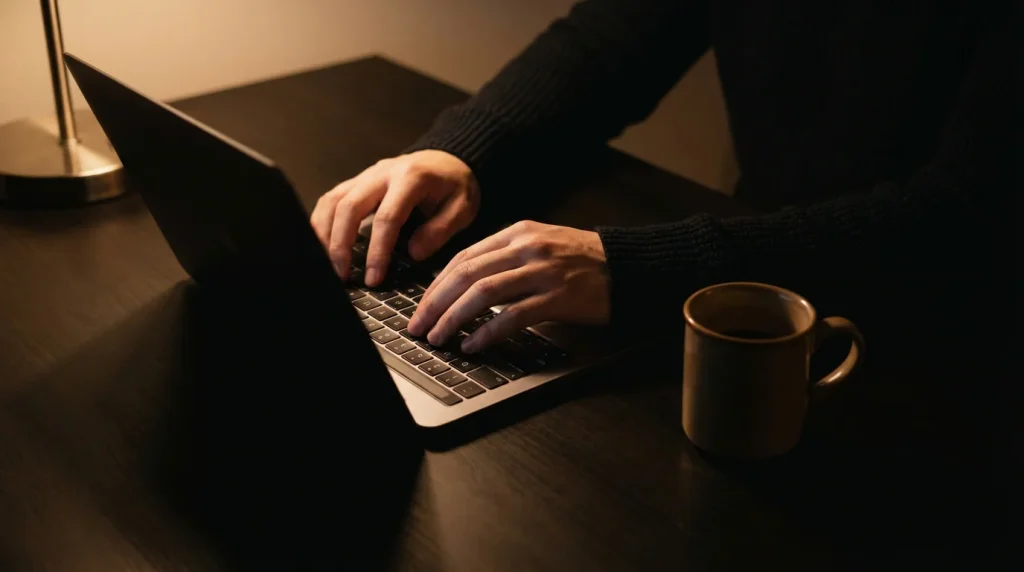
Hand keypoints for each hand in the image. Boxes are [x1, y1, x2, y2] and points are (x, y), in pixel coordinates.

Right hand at [310, 150, 479, 285]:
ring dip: (324, 234)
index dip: (377, 251)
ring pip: (333, 201)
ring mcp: (366, 175)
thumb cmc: (455, 186)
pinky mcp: (356, 182)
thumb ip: (441, 230)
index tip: (373, 278)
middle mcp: (382, 173)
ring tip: (327, 266)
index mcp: (411, 178)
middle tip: (341, 277)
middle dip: (340, 245)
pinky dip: (321, 222)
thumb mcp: (463, 208)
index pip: (386, 217)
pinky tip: (322, 246)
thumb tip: (413, 254)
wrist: (447, 160)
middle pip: (349, 207)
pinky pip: (331, 199)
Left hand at [407, 221, 610, 352]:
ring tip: (439, 338)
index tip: (421, 306)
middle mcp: (527, 248)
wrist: (628, 266)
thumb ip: (506, 258)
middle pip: (466, 274)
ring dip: (454, 318)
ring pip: (483, 293)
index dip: (436, 285)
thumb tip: (464, 285)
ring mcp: (543, 271)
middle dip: (435, 303)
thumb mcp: (541, 246)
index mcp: (518, 233)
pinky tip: (473, 344)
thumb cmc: (583, 261)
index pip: (464, 257)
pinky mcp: (558, 297)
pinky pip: (513, 316)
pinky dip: (488, 332)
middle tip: (419, 326)